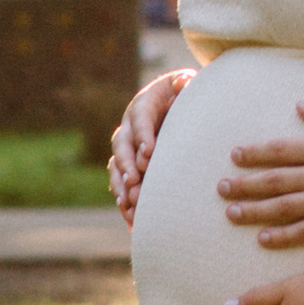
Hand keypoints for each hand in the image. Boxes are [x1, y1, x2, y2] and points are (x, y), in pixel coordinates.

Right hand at [109, 68, 190, 223]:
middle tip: (135, 181)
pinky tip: (132, 221)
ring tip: (128, 203)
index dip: (143, 135)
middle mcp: (130, 126)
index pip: (140, 118)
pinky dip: (125, 201)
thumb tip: (183, 83)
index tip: (149, 153)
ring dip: (121, 185)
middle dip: (127, 163)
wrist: (180, 106)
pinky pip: (121, 184)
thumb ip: (185, 85)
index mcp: (144, 104)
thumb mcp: (187, 86)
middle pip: (122, 143)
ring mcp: (127, 147)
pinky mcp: (129, 166)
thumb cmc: (187, 96)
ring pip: (116, 166)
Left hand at [217, 99, 303, 247]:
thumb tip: (302, 106)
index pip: (281, 150)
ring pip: (283, 207)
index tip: (235, 156)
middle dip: (244, 184)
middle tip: (221, 188)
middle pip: (274, 180)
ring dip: (254, 210)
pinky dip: (283, 235)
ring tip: (232, 212)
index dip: (255, 153)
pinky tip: (264, 238)